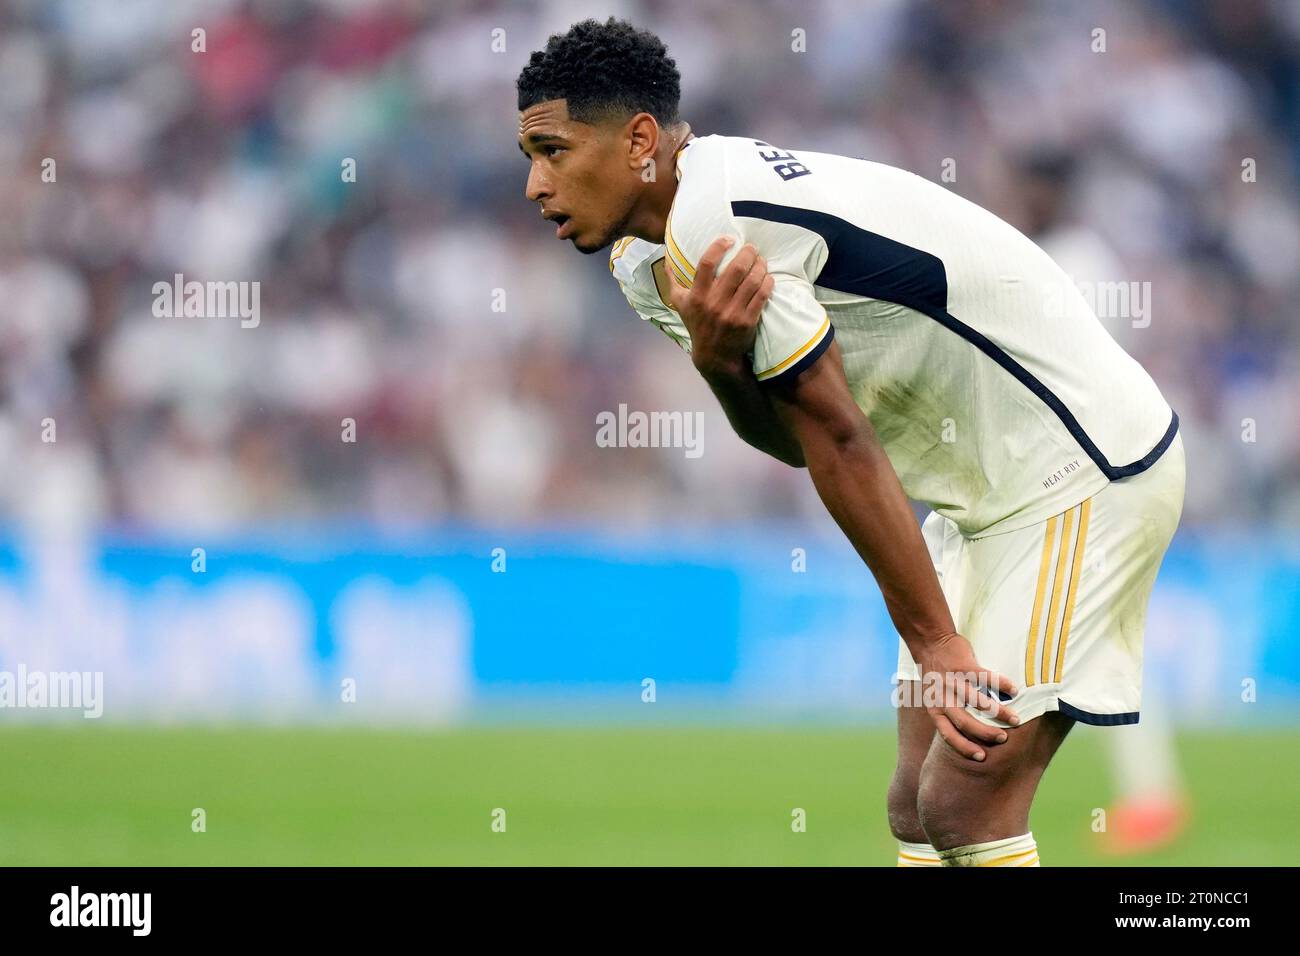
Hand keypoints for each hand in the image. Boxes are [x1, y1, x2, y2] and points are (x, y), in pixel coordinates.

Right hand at [665, 236, 774, 377]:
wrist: (714, 356)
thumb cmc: (697, 325)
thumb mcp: (680, 305)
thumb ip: (672, 282)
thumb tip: (666, 260)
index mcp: (697, 296)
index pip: (707, 263)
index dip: (719, 246)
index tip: (729, 239)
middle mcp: (714, 303)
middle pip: (736, 269)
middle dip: (748, 253)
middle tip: (752, 248)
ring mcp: (732, 313)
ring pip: (752, 280)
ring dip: (760, 266)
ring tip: (761, 260)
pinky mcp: (747, 321)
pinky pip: (762, 295)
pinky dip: (767, 282)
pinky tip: (767, 277)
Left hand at [911, 631, 1021, 760]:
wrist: (930, 640)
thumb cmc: (937, 673)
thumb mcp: (935, 695)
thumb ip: (948, 711)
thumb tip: (969, 731)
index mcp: (934, 707)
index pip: (947, 733)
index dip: (964, 747)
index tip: (981, 757)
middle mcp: (942, 696)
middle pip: (964, 721)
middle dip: (985, 733)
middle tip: (1003, 738)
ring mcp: (952, 681)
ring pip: (977, 701)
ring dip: (998, 712)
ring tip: (1015, 719)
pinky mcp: (962, 665)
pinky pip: (984, 677)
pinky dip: (1000, 684)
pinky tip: (1014, 690)